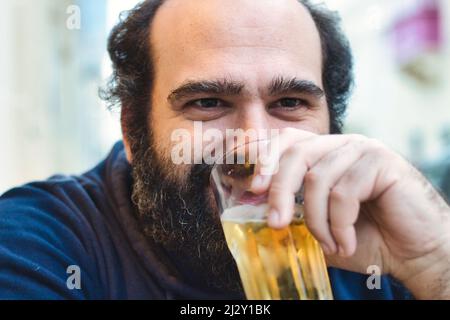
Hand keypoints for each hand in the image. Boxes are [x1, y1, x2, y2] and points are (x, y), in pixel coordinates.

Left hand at [250, 128, 449, 298]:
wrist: (413, 254)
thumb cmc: (364, 239)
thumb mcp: (319, 226)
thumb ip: (292, 215)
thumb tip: (254, 210)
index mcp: (324, 153)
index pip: (287, 141)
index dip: (263, 156)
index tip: (250, 185)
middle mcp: (341, 145)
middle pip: (295, 154)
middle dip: (279, 192)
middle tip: (274, 224)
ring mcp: (362, 150)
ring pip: (318, 179)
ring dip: (317, 221)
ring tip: (328, 245)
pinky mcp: (382, 162)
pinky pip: (344, 193)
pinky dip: (339, 225)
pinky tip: (346, 243)